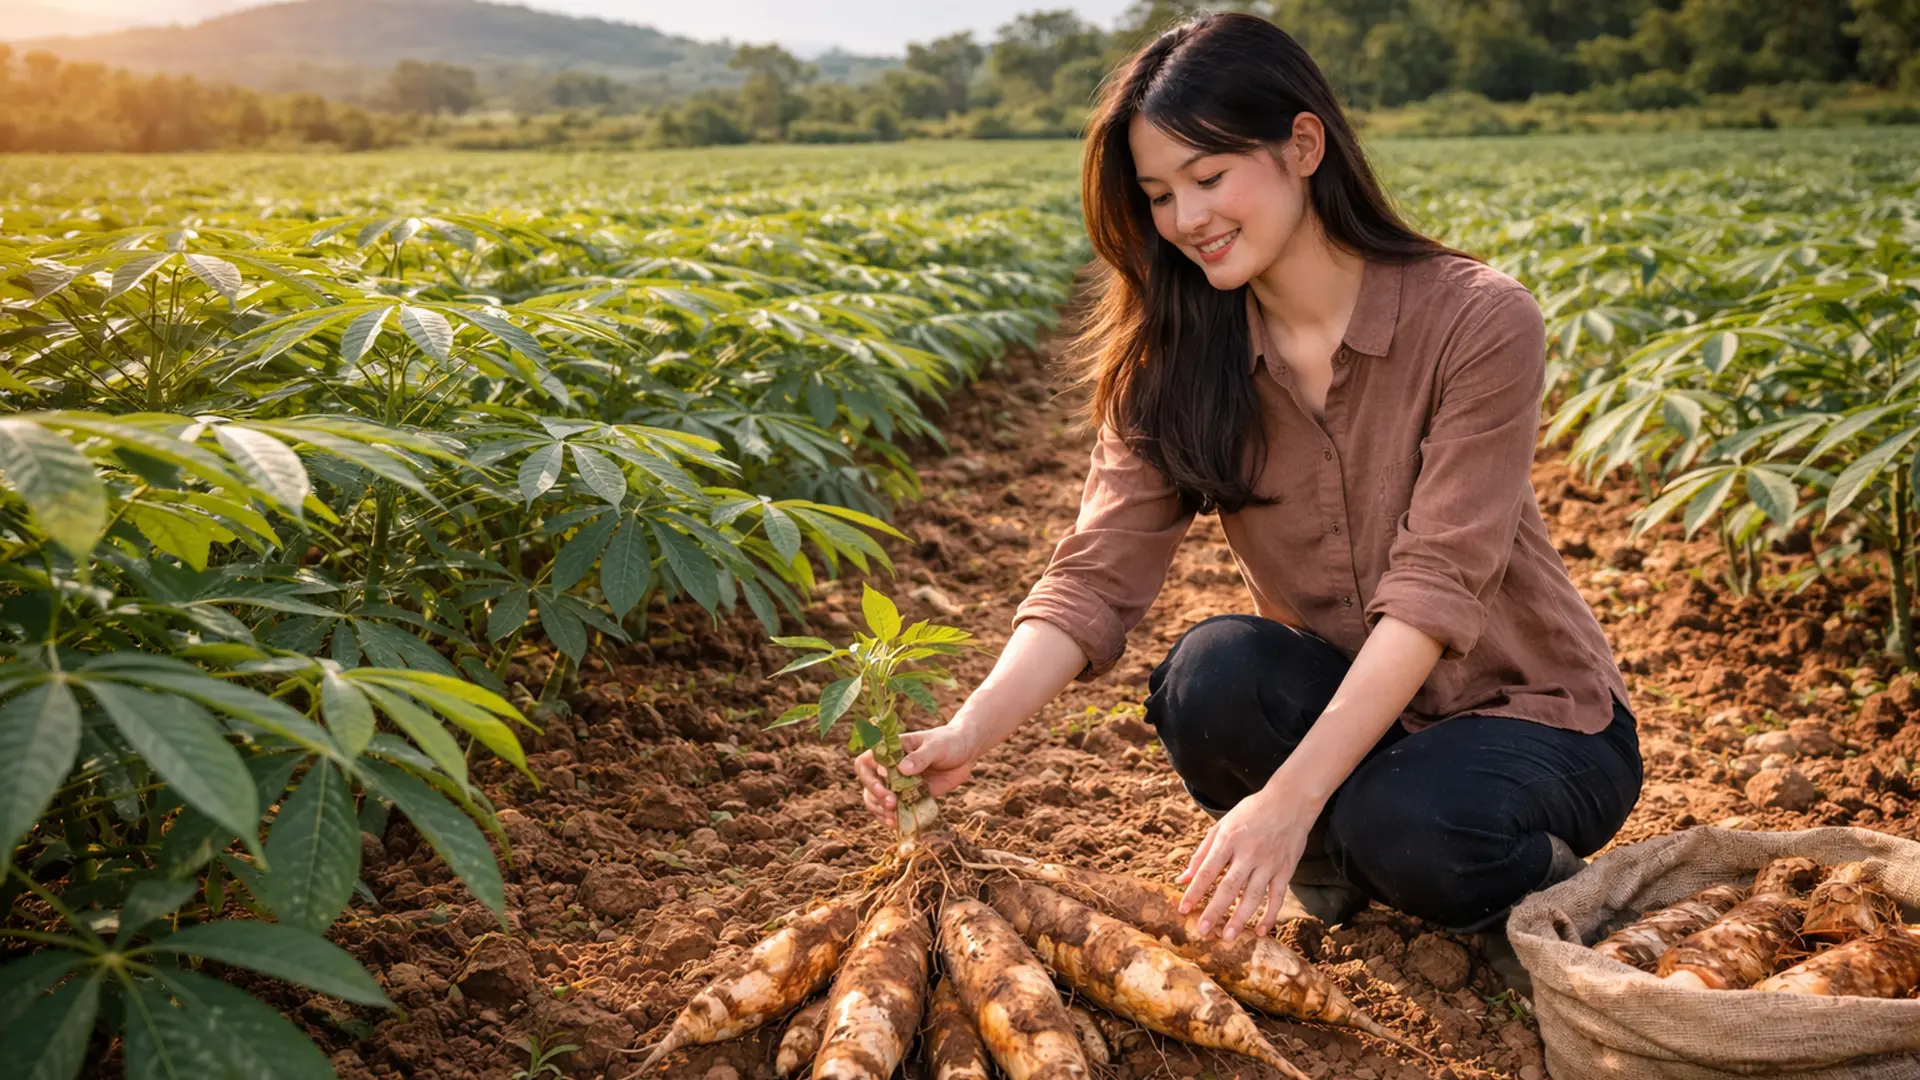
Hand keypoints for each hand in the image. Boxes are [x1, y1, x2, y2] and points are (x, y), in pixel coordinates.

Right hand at [854, 724, 977, 823]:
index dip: (869, 778)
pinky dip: (893, 819)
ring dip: (881, 812)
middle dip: (876, 798)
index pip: (865, 764)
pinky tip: (897, 825)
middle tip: (892, 805)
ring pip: (877, 801)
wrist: (965, 753)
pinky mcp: (910, 797)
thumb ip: (920, 757)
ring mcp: (898, 784)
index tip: (884, 787)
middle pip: (868, 786)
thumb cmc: (948, 742)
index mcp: (890, 751)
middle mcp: (889, 768)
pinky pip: (896, 810)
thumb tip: (902, 769)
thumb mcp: (935, 746)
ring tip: (893, 819)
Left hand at [1176, 786, 1317, 940]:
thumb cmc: (1251, 813)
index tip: (1183, 909)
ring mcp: (1269, 863)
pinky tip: (1261, 931)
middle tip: (1203, 931)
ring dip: (1241, 918)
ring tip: (1228, 936)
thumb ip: (1201, 853)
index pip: (1208, 870)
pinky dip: (1270, 916)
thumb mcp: (1222, 826)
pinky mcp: (1286, 870)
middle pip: (1229, 887)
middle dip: (1215, 910)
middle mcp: (1249, 853)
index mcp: (1229, 840)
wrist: (1290, 801)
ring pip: (1253, 896)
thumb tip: (1183, 879)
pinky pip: (1277, 897)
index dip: (1194, 891)